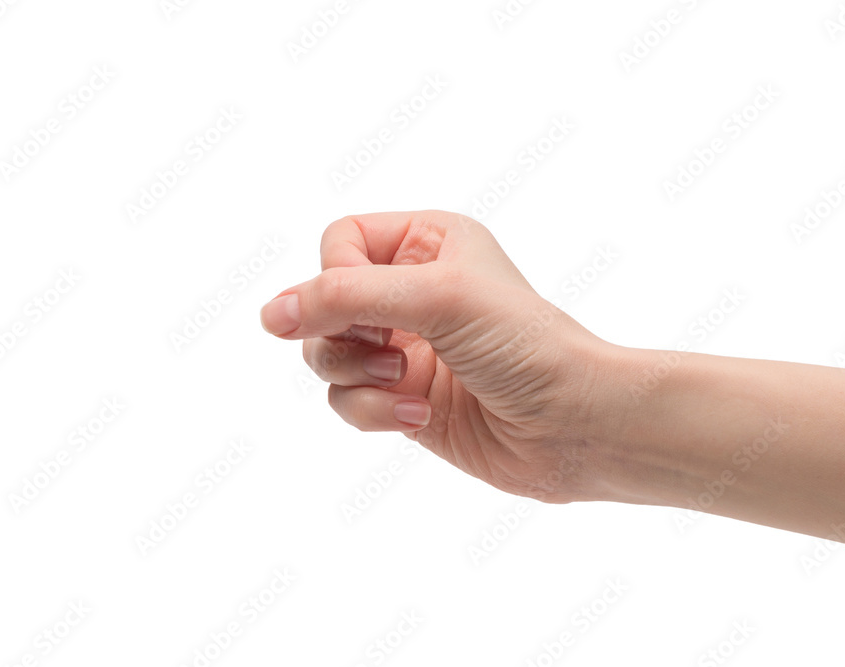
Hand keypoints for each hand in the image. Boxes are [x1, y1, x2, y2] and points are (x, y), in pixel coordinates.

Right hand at [260, 210, 632, 503]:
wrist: (574, 424)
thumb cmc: (525, 344)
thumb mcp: (436, 298)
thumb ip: (346, 296)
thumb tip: (269, 314)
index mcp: (428, 242)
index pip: (340, 241)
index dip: (339, 277)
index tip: (374, 309)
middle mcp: (413, 290)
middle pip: (322, 302)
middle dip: (344, 334)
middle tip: (389, 350)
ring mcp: (407, 347)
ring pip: (326, 356)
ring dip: (356, 376)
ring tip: (407, 383)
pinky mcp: (404, 398)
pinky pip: (347, 401)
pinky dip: (373, 412)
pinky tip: (420, 416)